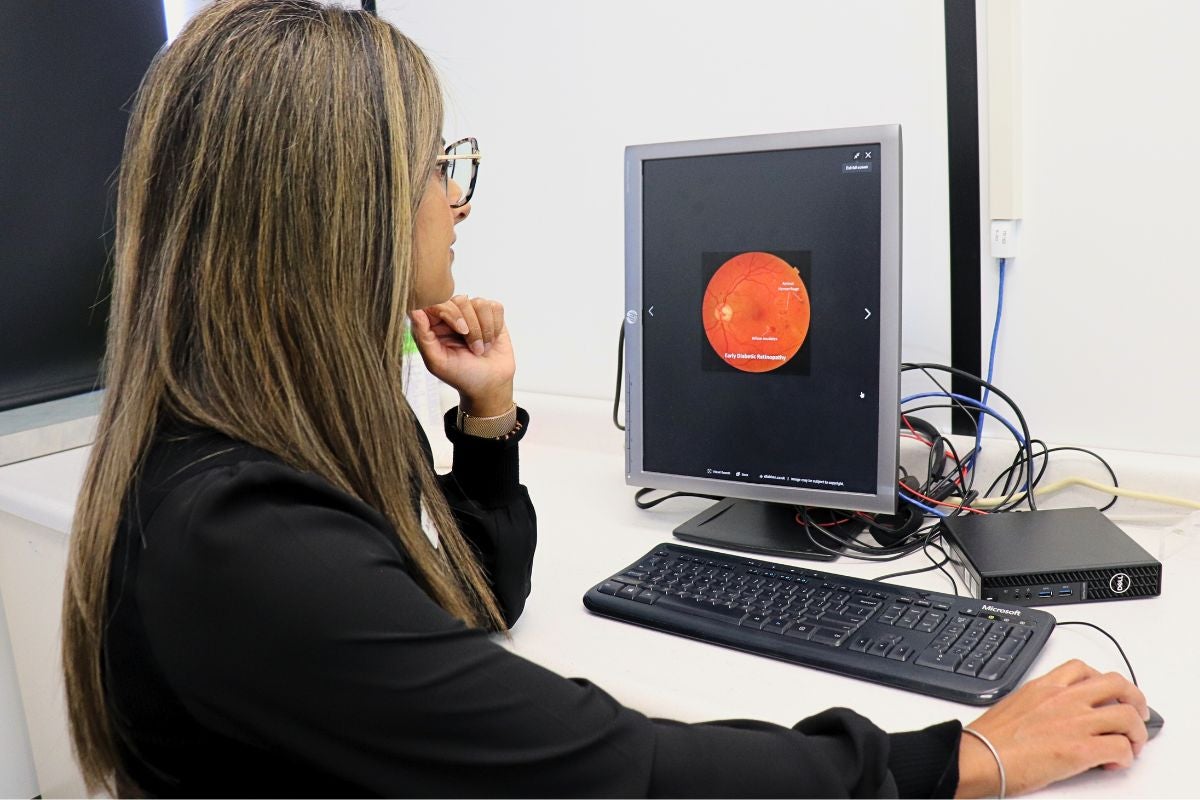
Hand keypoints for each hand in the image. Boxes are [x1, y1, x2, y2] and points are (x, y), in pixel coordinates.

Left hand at [410, 295, 514, 416]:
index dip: (451, 312)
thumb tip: (414, 310)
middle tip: (474, 349)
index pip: (436, 302)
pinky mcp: (491, 315)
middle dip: (471, 327)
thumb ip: (423, 336)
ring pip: (479, 303)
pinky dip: (495, 326)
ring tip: (482, 348)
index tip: (461, 331)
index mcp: (433, 325)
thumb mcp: (437, 362)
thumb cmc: (462, 375)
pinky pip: (495, 308)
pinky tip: (491, 340)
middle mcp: (451, 315)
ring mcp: (471, 313)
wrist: (490, 384)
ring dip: (484, 329)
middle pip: (460, 300)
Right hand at [955, 659, 1149, 797]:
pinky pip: (1121, 748)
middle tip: (1135, 714)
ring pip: (1128, 716)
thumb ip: (1040, 703)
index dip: (1102, 682)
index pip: (1083, 668)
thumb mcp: (1014, 704)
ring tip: (1129, 745)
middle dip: (1134, 700)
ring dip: (1135, 732)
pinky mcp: (1081, 749)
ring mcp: (1074, 721)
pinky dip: (1125, 757)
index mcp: (1044, 686)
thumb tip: (1056, 718)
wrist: (980, 757)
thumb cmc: (990, 739)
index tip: (1106, 695)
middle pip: (1117, 684)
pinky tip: (1112, 763)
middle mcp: (1063, 698)